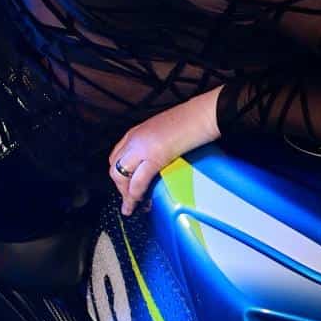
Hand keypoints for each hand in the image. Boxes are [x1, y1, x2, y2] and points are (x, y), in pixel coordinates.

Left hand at [108, 89, 222, 215]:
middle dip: (120, 187)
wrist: (205, 113)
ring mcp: (142, 146)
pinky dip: (136, 194)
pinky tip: (140, 202)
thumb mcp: (165, 132)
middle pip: (115, 167)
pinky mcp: (154, 156)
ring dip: (125, 194)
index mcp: (137, 132)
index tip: (126, 186)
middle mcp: (135, 138)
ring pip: (121, 175)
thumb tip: (158, 163)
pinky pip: (138, 180)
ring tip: (132, 207)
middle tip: (129, 201)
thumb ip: (155, 146)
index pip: (116, 156)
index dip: (120, 174)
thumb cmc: (193, 120)